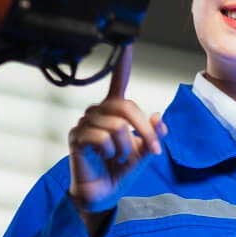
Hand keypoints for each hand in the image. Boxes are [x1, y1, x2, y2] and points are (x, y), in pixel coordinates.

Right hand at [67, 45, 166, 214]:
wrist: (102, 195)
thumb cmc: (119, 171)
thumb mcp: (144, 153)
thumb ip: (152, 135)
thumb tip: (159, 116)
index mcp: (114, 112)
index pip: (118, 82)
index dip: (123, 63)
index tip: (127, 41)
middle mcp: (98, 113)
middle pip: (127, 107)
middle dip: (145, 130)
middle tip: (152, 150)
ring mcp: (85, 124)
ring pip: (117, 125)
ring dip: (126, 147)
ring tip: (119, 157)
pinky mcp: (77, 138)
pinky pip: (103, 137)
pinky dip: (111, 151)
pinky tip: (105, 157)